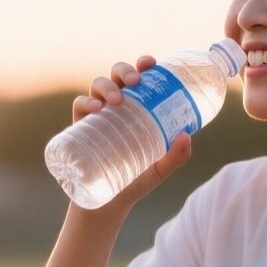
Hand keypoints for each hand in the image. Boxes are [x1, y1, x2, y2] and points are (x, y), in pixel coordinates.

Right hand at [71, 55, 192, 212]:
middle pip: (116, 76)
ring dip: (106, 85)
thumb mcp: (160, 169)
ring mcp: (97, 116)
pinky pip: (79, 106)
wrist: (108, 204)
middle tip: (136, 80)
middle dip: (124, 70)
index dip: (142, 65)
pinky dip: (85, 102)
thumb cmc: (135, 180)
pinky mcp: (79, 129)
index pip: (138, 79)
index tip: (151, 62)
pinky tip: (95, 108)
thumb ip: (176, 156)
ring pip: (97, 86)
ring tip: (118, 99)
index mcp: (136, 108)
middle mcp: (115, 107)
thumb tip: (187, 135)